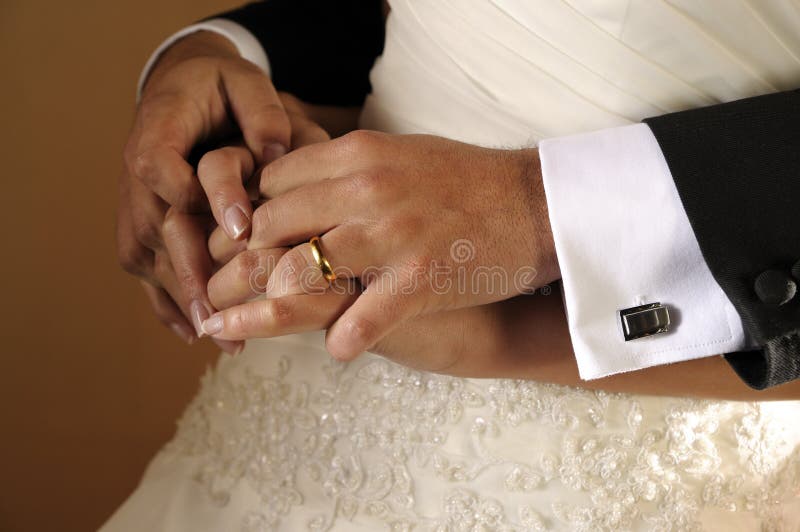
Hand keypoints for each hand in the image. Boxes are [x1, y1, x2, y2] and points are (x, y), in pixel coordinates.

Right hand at [116, 29, 322, 348]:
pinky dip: (167, 303)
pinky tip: (194, 333)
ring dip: (185, 300)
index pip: (163, 169)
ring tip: (226, 338)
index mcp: (156, 131)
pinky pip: (145, 270)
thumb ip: (262, 112)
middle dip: (192, 274)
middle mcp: (136, 175)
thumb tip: (276, 153)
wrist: (180, 88)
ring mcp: (133, 206)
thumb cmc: (219, 88)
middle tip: (227, 314)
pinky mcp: (139, 228)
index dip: (203, 201)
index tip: (243, 231)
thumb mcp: (244, 82)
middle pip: (155, 230)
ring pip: (150, 260)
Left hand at [203, 132, 558, 358]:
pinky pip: (359, 320)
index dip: (245, 216)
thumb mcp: (399, 155)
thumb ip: (346, 169)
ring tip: (244, 328)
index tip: (235, 245)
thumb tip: (290, 186)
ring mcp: (393, 235)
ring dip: (265, 307)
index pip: (272, 181)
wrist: (536, 204)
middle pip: (272, 225)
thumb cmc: (465, 182)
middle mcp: (368, 189)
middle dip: (235, 264)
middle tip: (217, 293)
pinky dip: (341, 341)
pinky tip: (336, 349)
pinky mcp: (420, 280)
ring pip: (299, 270)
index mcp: (359, 153)